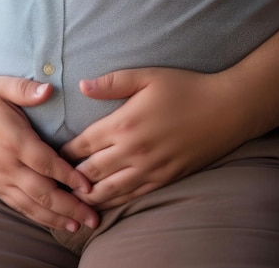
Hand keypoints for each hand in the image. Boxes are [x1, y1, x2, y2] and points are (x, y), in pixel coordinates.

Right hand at [0, 76, 99, 231]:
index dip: (68, 176)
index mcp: (12, 140)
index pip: (45, 163)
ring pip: (30, 204)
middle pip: (41, 192)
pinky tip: (54, 221)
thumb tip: (49, 89)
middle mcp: (4, 164)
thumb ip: (27, 90)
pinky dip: (37, 215)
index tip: (89, 187)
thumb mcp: (3, 85)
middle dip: (69, 207)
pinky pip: (17, 205)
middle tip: (93, 218)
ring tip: (78, 226)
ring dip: (55, 218)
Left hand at [60, 67, 248, 209]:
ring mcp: (151, 168)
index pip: (82, 144)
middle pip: (90, 171)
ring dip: (88, 194)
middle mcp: (134, 150)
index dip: (63, 152)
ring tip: (72, 197)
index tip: (50, 155)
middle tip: (54, 181)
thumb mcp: (148, 76)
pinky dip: (115, 201)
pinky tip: (104, 202)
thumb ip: (112, 82)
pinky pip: (134, 195)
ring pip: (110, 190)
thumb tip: (81, 86)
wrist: (229, 109)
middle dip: (70, 177)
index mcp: (124, 124)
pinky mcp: (166, 178)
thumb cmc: (186, 88)